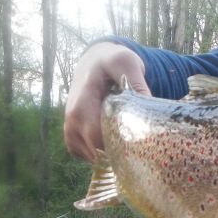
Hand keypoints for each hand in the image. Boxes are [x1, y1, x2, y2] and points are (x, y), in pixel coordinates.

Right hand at [64, 42, 150, 160]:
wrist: (94, 60)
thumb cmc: (111, 61)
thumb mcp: (127, 62)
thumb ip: (137, 82)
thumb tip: (148, 104)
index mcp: (82, 102)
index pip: (97, 136)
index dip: (119, 146)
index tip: (140, 143)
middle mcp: (72, 118)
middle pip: (94, 150)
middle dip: (118, 154)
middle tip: (139, 149)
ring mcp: (69, 126)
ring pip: (89, 156)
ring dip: (109, 156)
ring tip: (128, 145)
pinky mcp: (71, 132)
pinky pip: (84, 154)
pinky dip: (99, 155)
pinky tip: (115, 145)